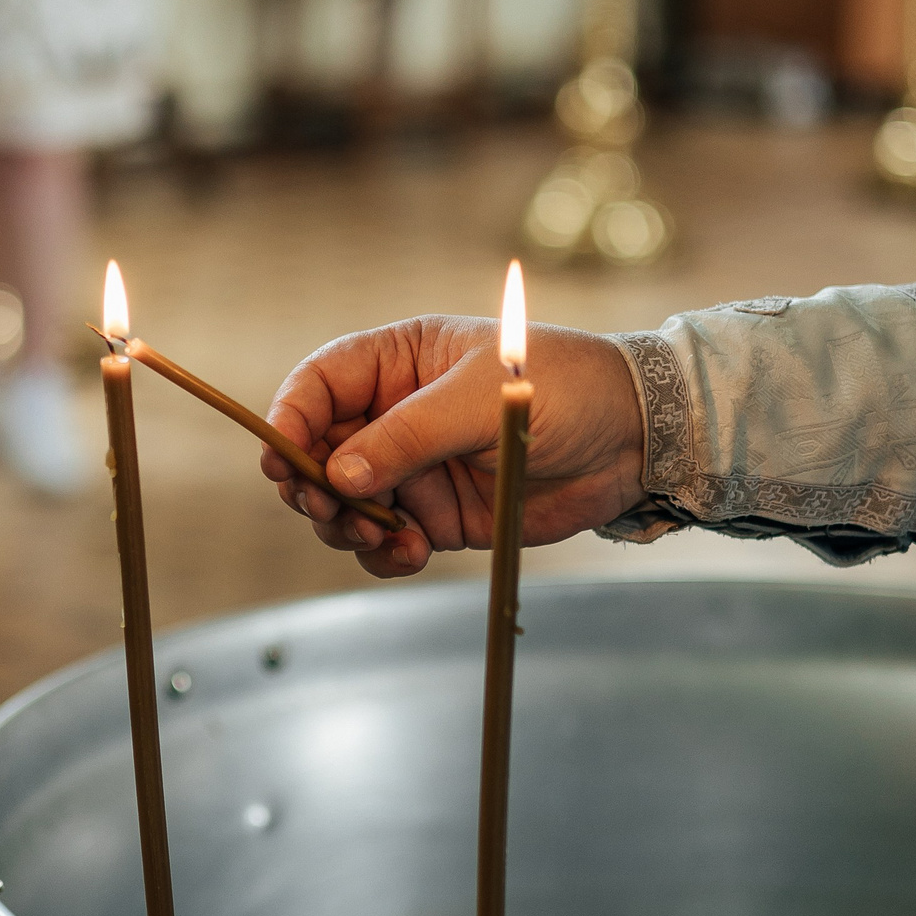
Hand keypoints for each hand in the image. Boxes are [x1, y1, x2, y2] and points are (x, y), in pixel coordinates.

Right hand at [263, 317, 647, 578]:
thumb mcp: (480, 400)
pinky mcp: (437, 515)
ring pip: (344, 505)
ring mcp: (414, 468)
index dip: (291, 418)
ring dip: (346, 526)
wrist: (632, 440)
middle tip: (327, 507)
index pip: (319, 385)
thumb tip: (339, 475)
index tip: (283, 457)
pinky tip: (409, 552)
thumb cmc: (563, 388)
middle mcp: (396, 415)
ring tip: (378, 534)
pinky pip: (386, 541)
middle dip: (312, 485)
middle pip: (320, 453)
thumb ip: (407, 436)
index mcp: (398, 362)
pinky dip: (384, 554)